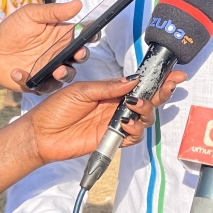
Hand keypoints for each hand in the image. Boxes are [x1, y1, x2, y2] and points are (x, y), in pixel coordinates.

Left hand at [0, 1, 88, 94]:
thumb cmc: (12, 29)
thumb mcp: (31, 15)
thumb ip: (54, 12)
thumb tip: (78, 3)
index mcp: (62, 35)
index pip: (83, 35)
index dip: (91, 35)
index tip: (93, 34)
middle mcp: (61, 53)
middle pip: (80, 56)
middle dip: (81, 56)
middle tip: (77, 54)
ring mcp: (51, 70)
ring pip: (67, 75)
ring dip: (65, 74)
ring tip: (56, 71)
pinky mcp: (39, 84)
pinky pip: (42, 86)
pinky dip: (31, 81)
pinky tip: (17, 72)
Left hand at [25, 73, 185, 164]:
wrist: (41, 134)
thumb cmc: (55, 109)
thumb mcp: (81, 91)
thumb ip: (108, 87)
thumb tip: (133, 80)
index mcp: (109, 91)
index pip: (137, 84)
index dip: (155, 79)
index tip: (172, 73)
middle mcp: (115, 106)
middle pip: (147, 100)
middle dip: (161, 92)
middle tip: (168, 86)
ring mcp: (114, 123)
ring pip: (144, 118)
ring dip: (146, 111)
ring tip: (134, 106)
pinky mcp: (111, 139)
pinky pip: (132, 136)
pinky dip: (134, 130)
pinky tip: (125, 124)